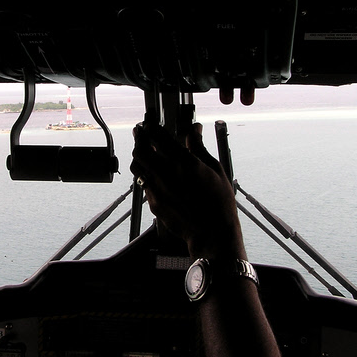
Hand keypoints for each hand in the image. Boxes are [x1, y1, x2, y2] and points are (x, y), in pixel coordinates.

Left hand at [130, 121, 245, 259]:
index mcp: (184, 162)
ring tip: (142, 151)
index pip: (158, 137)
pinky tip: (149, 172)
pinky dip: (143, 174)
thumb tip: (194, 129)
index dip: (150, 127)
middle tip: (140, 133)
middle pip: (141, 149)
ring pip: (137, 166)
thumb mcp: (215, 169)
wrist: (213, 232)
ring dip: (138, 156)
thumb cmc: (219, 202)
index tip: (149, 124)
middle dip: (139, 138)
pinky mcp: (154, 203)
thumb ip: (199, 147)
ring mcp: (158, 189)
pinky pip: (142, 183)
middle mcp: (168, 173)